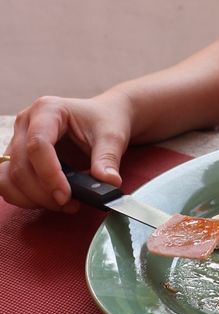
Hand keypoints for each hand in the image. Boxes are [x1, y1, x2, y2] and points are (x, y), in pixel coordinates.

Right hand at [0, 92, 132, 211]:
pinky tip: (50, 200)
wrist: (104, 116)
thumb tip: (109, 182)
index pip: (37, 145)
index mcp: (48, 109)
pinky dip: (25, 197)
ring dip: (31, 198)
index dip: (49, 174)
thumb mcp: (112, 136)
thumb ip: (108, 158)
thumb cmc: (106, 120)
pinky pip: (8, 183)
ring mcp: (18, 139)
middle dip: (43, 192)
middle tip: (69, 204)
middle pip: (21, 165)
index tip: (66, 195)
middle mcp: (26, 122)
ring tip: (62, 203)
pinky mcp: (17, 157)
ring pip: (8, 177)